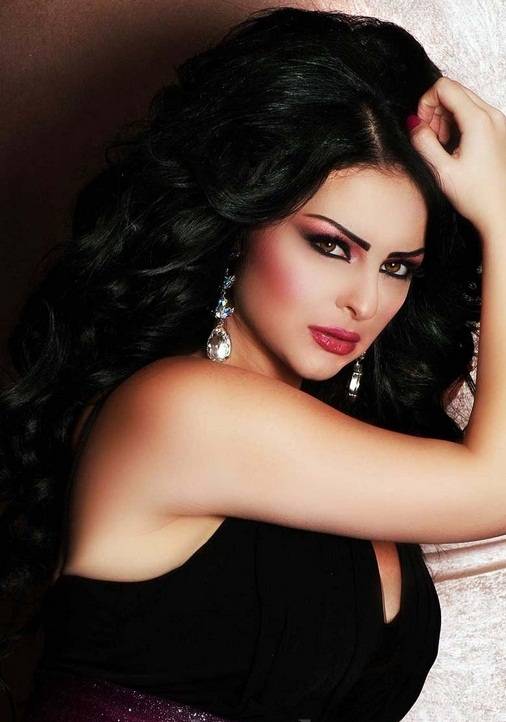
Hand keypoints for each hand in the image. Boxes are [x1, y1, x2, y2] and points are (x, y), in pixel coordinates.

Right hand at [408, 76, 505, 237]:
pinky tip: (454, 147)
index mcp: (479, 121)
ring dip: (446, 118)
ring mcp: (498, 123)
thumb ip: (423, 143)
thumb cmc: (477, 196)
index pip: (445, 87)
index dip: (426, 102)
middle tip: (429, 137)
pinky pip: (475, 115)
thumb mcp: (441, 171)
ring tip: (441, 145)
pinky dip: (459, 124)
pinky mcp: (499, 132)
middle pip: (456, 91)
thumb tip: (414, 124)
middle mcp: (492, 116)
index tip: (421, 125)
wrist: (501, 213)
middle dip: (436, 110)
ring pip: (465, 102)